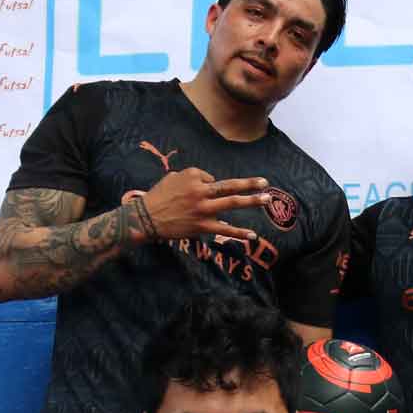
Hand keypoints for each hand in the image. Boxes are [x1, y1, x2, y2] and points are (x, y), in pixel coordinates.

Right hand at [137, 167, 269, 241]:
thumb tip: (209, 181)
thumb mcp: (172, 178)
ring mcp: (203, 209)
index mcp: (192, 176)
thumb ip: (192, 177)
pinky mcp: (202, 225)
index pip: (212, 179)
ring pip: (232, 202)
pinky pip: (225, 229)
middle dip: (250, 184)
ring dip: (252, 201)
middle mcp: (200, 191)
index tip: (200, 192)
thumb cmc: (158, 197)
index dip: (208, 185)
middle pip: (230, 186)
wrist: (145, 218)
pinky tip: (252, 235)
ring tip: (267, 199)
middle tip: (265, 182)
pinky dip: (239, 232)